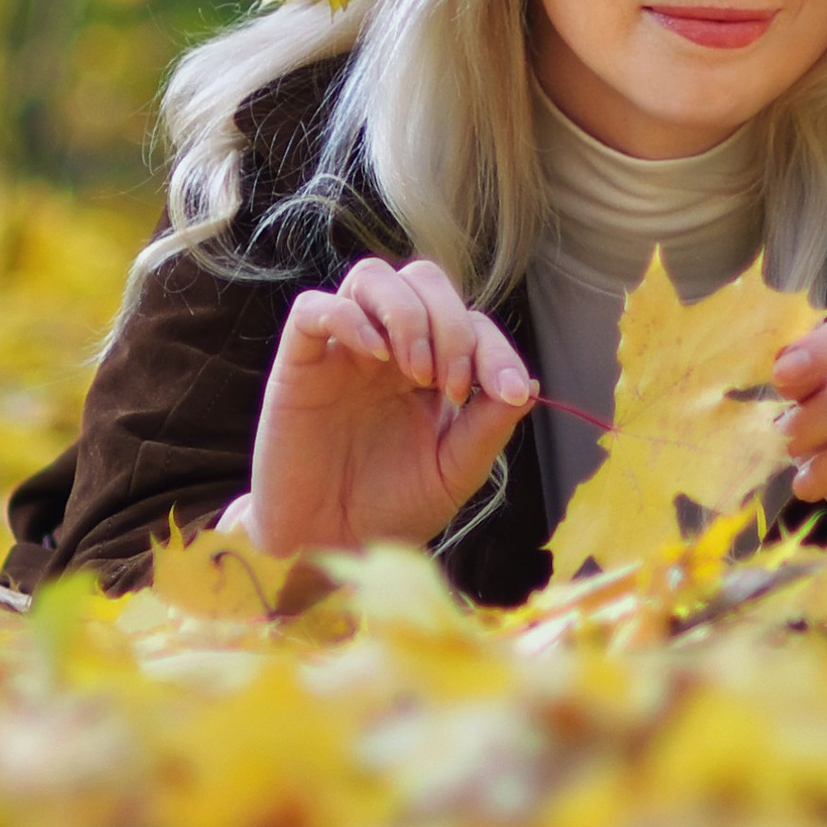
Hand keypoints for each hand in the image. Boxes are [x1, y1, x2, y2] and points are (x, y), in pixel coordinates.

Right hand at [242, 255, 535, 556]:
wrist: (331, 549)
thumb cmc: (391, 509)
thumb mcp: (455, 470)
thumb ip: (488, 425)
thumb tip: (528, 383)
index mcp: (429, 366)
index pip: (469, 321)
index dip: (495, 348)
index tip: (510, 391)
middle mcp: (387, 348)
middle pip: (423, 280)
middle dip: (450, 323)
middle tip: (450, 385)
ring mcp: (342, 351)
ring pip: (372, 277)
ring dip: (406, 314)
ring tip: (415, 371)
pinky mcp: (298, 364)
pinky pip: (313, 309)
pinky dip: (348, 317)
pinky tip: (374, 355)